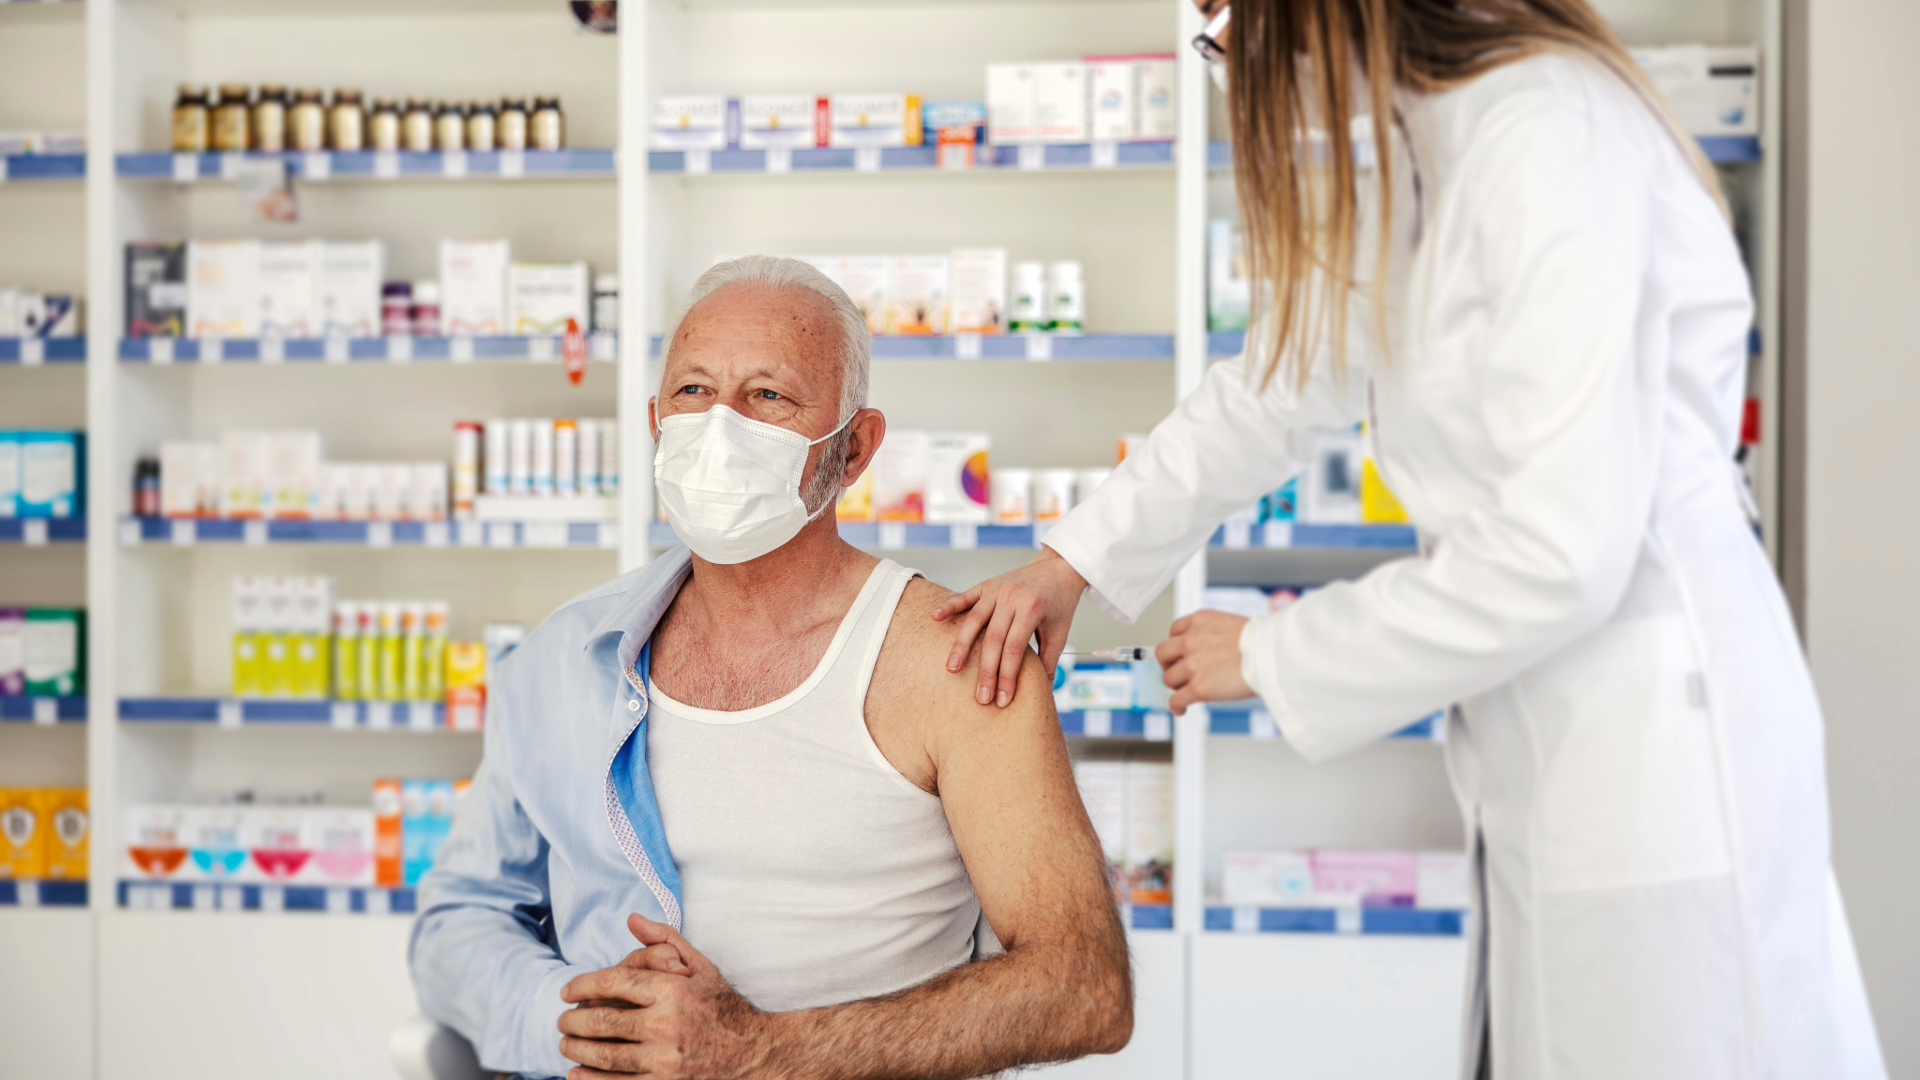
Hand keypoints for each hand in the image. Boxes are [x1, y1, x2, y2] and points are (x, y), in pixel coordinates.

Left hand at [558, 914, 767, 1078]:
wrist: (754, 1054)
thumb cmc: (724, 1008)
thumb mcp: (701, 967)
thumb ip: (665, 941)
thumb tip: (632, 919)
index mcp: (673, 989)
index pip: (613, 981)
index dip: (582, 985)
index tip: (565, 990)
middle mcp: (666, 1024)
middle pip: (601, 1021)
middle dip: (572, 1021)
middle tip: (561, 1021)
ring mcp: (665, 1059)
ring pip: (604, 1054)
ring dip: (576, 1050)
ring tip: (565, 1044)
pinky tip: (577, 1074)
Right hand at [932, 546, 1087, 708]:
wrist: (1059, 566)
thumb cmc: (1060, 602)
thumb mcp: (1060, 632)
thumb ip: (1049, 661)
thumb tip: (1043, 693)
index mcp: (1032, 609)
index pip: (1014, 649)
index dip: (1007, 676)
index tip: (1002, 699)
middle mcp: (1011, 598)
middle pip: (993, 640)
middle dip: (986, 672)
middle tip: (981, 697)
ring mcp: (996, 590)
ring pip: (974, 621)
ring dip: (961, 646)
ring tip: (952, 669)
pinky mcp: (987, 584)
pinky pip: (965, 597)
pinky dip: (949, 606)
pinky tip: (935, 618)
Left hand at [1156, 610, 1254, 715]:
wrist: (1271, 654)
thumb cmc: (1262, 642)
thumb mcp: (1232, 625)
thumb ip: (1213, 635)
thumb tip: (1209, 650)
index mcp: (1199, 621)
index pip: (1174, 631)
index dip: (1176, 645)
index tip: (1179, 654)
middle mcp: (1191, 640)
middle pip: (1163, 654)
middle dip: (1169, 664)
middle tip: (1177, 672)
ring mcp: (1192, 665)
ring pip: (1169, 679)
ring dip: (1177, 686)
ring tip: (1188, 691)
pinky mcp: (1198, 688)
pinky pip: (1176, 700)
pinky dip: (1176, 706)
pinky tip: (1181, 709)